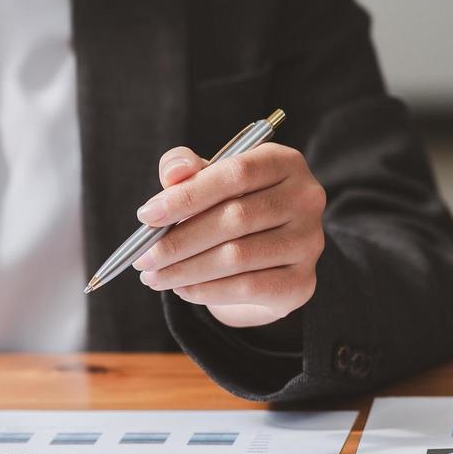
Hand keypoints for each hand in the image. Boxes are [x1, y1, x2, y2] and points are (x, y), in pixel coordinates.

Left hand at [130, 143, 325, 327]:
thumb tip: (173, 174)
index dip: (187, 195)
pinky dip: (206, 291)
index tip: (146, 216)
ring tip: (154, 276)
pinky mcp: (302, 283)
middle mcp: (306, 199)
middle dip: (179, 241)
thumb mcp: (208, 180)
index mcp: (285, 163)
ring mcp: (309, 242)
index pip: (235, 174)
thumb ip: (186, 168)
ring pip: (237, 257)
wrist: (266, 258)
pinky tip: (182, 289)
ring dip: (186, 270)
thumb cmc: (231, 207)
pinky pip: (247, 288)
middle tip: (143, 257)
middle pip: (235, 218)